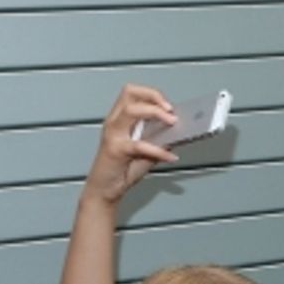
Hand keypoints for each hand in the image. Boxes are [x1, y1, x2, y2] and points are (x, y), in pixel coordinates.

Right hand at [83, 83, 178, 205]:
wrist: (104, 191)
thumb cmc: (121, 170)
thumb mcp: (146, 153)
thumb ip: (160, 142)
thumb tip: (179, 134)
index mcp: (119, 119)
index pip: (133, 92)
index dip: (153, 94)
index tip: (169, 106)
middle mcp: (114, 122)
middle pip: (130, 93)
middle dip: (153, 96)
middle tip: (170, 110)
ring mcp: (113, 134)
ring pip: (131, 110)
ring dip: (155, 113)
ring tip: (172, 123)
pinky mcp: (115, 150)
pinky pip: (139, 145)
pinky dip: (158, 150)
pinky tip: (170, 156)